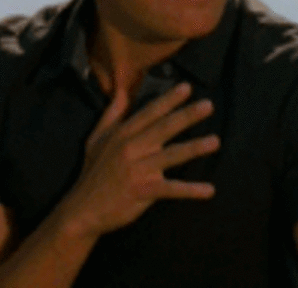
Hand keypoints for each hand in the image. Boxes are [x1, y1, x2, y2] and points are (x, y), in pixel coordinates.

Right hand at [61, 82, 219, 237]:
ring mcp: (136, 170)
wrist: (82, 209)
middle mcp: (130, 148)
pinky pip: (170, 189)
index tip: (187, 87)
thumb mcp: (96, 138)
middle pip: (163, 128)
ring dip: (193, 148)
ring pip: (170, 156)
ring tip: (215, 141)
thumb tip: (120, 90)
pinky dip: (190, 190)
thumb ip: (112, 114)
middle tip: (208, 105)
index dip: (168, 99)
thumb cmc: (93, 172)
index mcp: (122, 134)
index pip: (149, 112)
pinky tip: (209, 190)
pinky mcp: (141, 191)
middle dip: (186, 116)